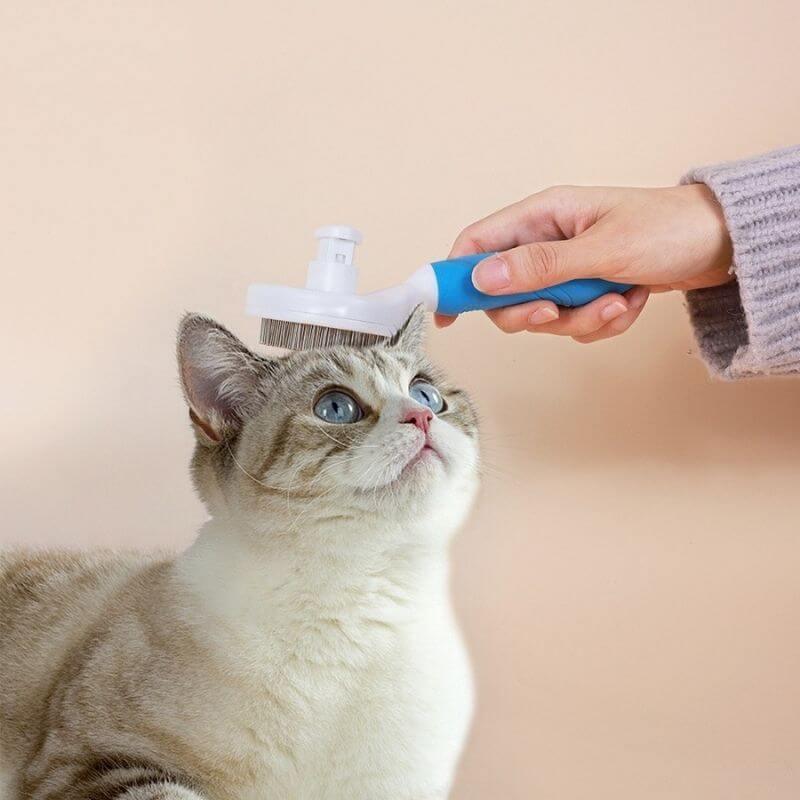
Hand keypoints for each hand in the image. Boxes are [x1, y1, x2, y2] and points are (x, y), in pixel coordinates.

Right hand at [440, 184, 732, 342]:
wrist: (722, 244)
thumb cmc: (668, 229)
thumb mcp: (601, 249)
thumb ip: (539, 266)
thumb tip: (483, 278)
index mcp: (543, 216)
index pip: (478, 244)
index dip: (454, 277)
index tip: (445, 314)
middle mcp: (548, 243)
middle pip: (504, 293)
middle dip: (533, 312)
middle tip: (556, 312)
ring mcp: (568, 270)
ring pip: (543, 315)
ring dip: (580, 319)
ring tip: (618, 300)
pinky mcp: (588, 291)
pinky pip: (576, 323)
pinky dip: (603, 321)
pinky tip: (630, 301)